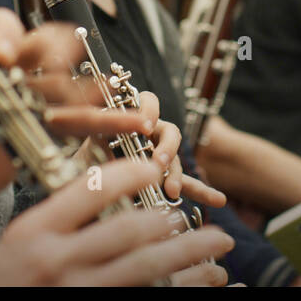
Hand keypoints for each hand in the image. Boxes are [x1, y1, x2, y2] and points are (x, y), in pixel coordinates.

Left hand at [0, 9, 150, 217]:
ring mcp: (33, 99)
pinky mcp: (47, 130)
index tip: (2, 54)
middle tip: (52, 69)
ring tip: (109, 93)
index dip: (6, 34)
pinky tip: (129, 123)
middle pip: (45, 44)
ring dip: (92, 88)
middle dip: (55, 51)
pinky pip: (80, 123)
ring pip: (70, 83)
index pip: (0, 27)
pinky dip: (105, 122)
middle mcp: (12, 70)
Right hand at [0, 159, 234, 285]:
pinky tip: (204, 286)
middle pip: (129, 232)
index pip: (90, 188)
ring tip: (217, 252)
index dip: (131, 173)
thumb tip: (111, 186)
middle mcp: (56, 262)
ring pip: (146, 270)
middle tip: (200, 222)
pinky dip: (178, 291)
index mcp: (34, 231)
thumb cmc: (1, 284)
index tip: (156, 167)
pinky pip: (144, 299)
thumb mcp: (19, 242)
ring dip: (190, 259)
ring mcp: (76, 294)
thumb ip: (60, 216)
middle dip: (175, 224)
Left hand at [73, 88, 225, 209]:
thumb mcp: (85, 136)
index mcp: (131, 115)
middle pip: (169, 131)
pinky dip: (201, 191)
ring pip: (176, 160)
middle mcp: (151, 133)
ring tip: (170, 190)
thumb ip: (94, 124)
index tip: (145, 125)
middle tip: (158, 162)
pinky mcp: (165, 177)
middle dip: (166, 147)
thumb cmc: (84, 149)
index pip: (147, 101)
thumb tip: (97, 114)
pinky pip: (186, 183)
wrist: (82, 176)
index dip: (149, 110)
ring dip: (176, 173)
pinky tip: (218, 199)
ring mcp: (161, 155)